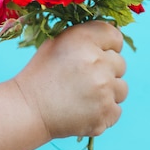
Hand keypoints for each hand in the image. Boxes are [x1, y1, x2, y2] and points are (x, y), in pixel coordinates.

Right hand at [14, 21, 127, 138]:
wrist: (28, 109)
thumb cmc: (41, 74)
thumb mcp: (57, 42)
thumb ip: (86, 36)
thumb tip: (113, 37)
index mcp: (84, 39)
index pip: (114, 36)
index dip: (107, 46)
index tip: (97, 55)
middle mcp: (97, 62)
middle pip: (120, 63)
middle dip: (106, 70)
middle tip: (83, 80)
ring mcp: (104, 89)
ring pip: (121, 88)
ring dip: (107, 92)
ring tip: (83, 96)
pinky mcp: (105, 113)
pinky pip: (116, 110)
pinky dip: (103, 112)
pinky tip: (84, 110)